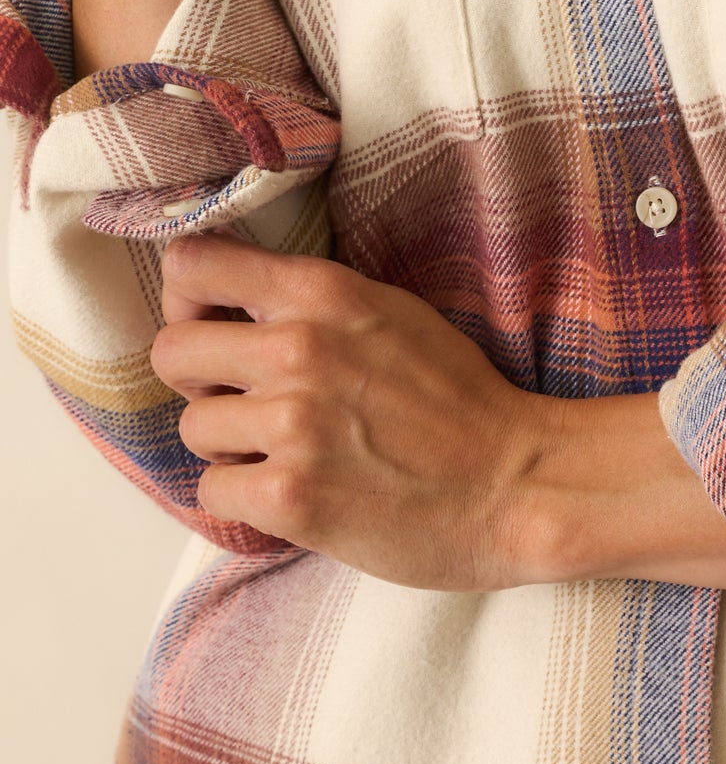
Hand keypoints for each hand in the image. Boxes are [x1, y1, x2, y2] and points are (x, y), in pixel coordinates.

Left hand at [151, 232, 547, 590]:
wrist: (516, 483)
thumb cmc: (459, 401)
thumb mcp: (391, 313)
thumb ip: (311, 302)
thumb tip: (231, 304)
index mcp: (322, 293)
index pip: (191, 265)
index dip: (189, 300)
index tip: (213, 326)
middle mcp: (299, 348)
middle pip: (170, 350)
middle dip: (202, 381)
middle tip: (248, 402)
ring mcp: (293, 424)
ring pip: (192, 427)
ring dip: (230, 446)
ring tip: (288, 453)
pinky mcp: (291, 496)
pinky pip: (212, 491)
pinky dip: (246, 498)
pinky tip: (297, 492)